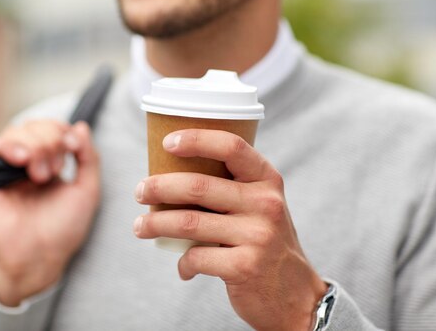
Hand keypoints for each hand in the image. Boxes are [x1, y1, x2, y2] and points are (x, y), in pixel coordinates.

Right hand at [0, 120, 99, 305]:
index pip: (49, 129)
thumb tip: (81, 125)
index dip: (61, 130)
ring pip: (13, 133)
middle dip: (49, 140)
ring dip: (33, 145)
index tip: (73, 147)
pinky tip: (22, 159)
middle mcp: (23, 164)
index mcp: (46, 163)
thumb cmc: (64, 229)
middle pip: (32, 127)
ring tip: (41, 173)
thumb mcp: (87, 190)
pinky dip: (7, 146)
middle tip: (56, 167)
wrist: (40, 258)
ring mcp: (3, 170)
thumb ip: (88, 157)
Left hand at [133, 129, 326, 330]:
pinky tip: (183, 267)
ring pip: (188, 222)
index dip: (196, 139)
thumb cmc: (264, 241)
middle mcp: (265, 203)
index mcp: (267, 180)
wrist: (296, 295)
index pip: (231, 147)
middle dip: (158, 187)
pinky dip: (183, 263)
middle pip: (197, 186)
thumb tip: (169, 174)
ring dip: (155, 223)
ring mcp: (257, 236)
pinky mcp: (245, 266)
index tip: (168, 142)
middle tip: (140, 192)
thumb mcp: (259, 206)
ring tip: (139, 226)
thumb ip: (230, 188)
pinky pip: (195, 257)